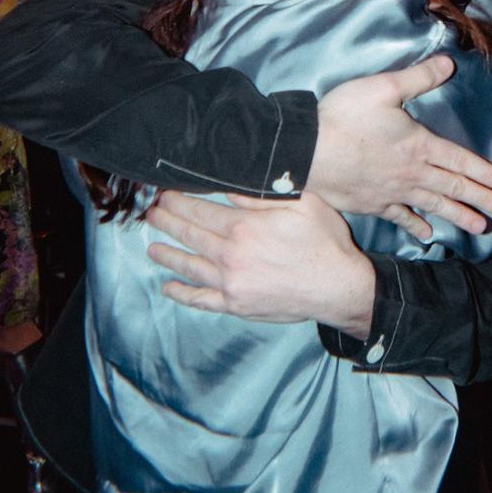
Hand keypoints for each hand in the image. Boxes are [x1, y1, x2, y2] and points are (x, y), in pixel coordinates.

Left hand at [146, 190, 376, 338]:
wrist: (340, 289)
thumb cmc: (324, 243)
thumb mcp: (302, 205)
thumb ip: (262, 195)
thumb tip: (229, 187)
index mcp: (244, 227)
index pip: (200, 210)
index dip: (178, 201)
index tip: (164, 195)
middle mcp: (231, 255)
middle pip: (189, 235)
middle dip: (167, 222)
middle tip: (152, 214)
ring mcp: (231, 283)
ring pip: (189, 266)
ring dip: (167, 255)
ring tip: (152, 247)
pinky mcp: (236, 305)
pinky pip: (201, 300)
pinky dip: (182, 293)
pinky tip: (168, 287)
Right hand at [308, 55, 491, 243]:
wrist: (306, 152)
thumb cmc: (343, 117)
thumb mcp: (382, 87)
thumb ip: (418, 77)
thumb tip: (450, 64)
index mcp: (418, 145)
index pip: (460, 160)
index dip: (485, 172)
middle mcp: (411, 173)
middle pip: (453, 187)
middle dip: (482, 199)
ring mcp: (392, 192)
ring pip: (433, 206)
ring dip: (459, 217)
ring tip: (480, 228)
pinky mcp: (372, 204)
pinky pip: (400, 218)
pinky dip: (415, 226)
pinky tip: (427, 235)